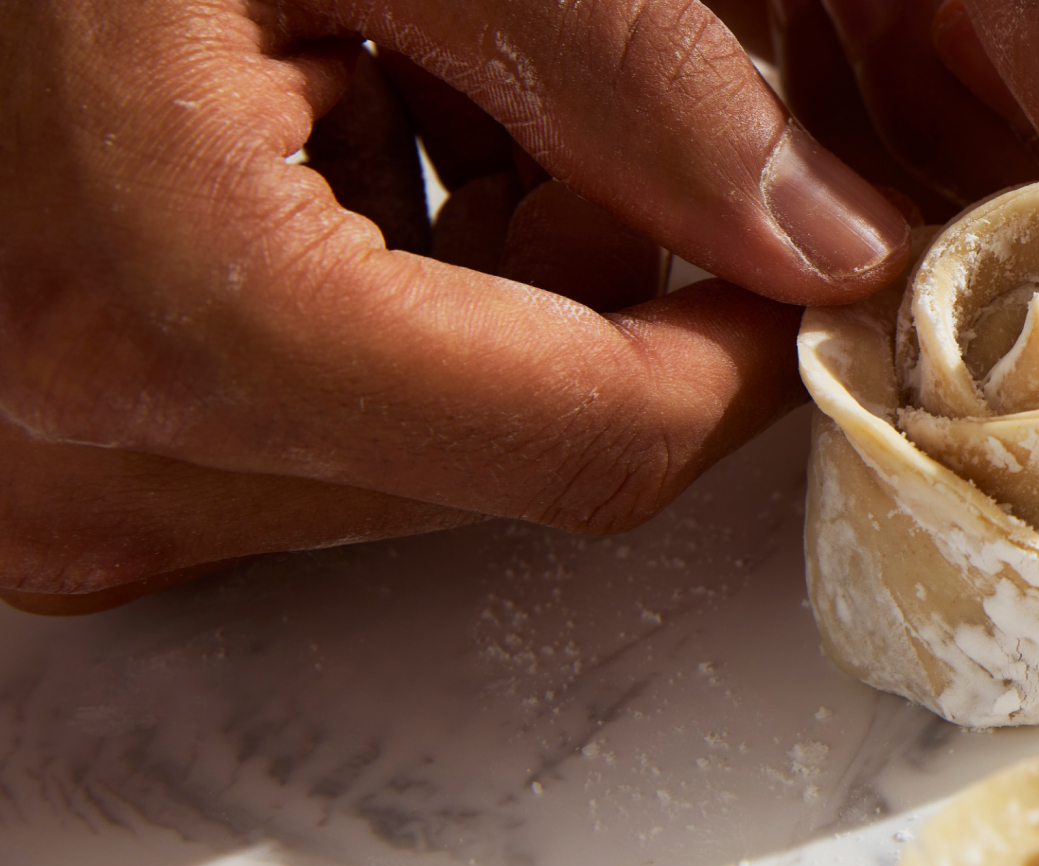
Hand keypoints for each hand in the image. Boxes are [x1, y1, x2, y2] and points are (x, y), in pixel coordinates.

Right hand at [0, 0, 912, 612]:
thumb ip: (621, 69)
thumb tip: (822, 233)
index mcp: (174, 310)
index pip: (588, 442)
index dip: (742, 354)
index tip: (815, 252)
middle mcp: (89, 455)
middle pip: (503, 454)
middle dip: (590, 286)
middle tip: (536, 90)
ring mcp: (57, 483)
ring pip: (416, 449)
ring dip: (478, 281)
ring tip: (392, 80)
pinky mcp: (52, 473)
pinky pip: (302, 434)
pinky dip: (373, 298)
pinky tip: (321, 133)